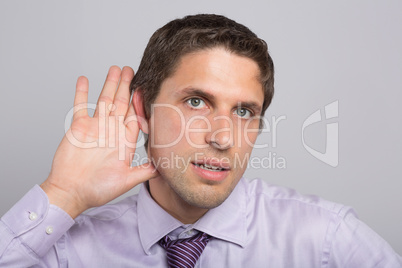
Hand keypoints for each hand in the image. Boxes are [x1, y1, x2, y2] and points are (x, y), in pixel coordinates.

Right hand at [41, 66, 156, 217]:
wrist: (72, 192)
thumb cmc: (98, 189)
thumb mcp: (127, 180)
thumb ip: (146, 171)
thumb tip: (166, 168)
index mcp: (124, 141)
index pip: (135, 116)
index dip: (141, 102)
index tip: (147, 88)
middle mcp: (111, 131)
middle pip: (122, 103)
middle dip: (127, 87)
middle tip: (132, 70)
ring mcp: (95, 127)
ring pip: (105, 100)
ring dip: (110, 84)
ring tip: (116, 69)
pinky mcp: (79, 127)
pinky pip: (80, 106)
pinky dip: (82, 93)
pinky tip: (84, 79)